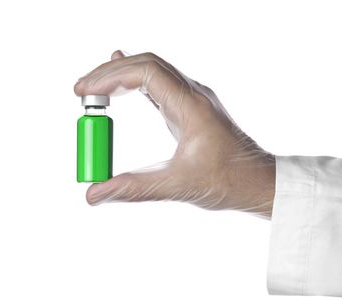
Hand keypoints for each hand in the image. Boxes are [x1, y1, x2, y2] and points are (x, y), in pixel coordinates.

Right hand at [74, 51, 275, 218]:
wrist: (260, 182)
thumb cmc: (229, 182)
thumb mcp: (179, 186)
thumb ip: (134, 188)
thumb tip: (93, 193)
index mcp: (192, 105)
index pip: (145, 72)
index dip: (110, 77)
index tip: (84, 93)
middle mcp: (194, 95)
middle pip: (147, 65)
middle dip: (110, 73)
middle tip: (81, 92)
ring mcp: (195, 101)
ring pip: (154, 73)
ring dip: (123, 77)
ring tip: (94, 90)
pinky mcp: (193, 111)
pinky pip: (161, 87)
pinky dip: (138, 85)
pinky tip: (124, 86)